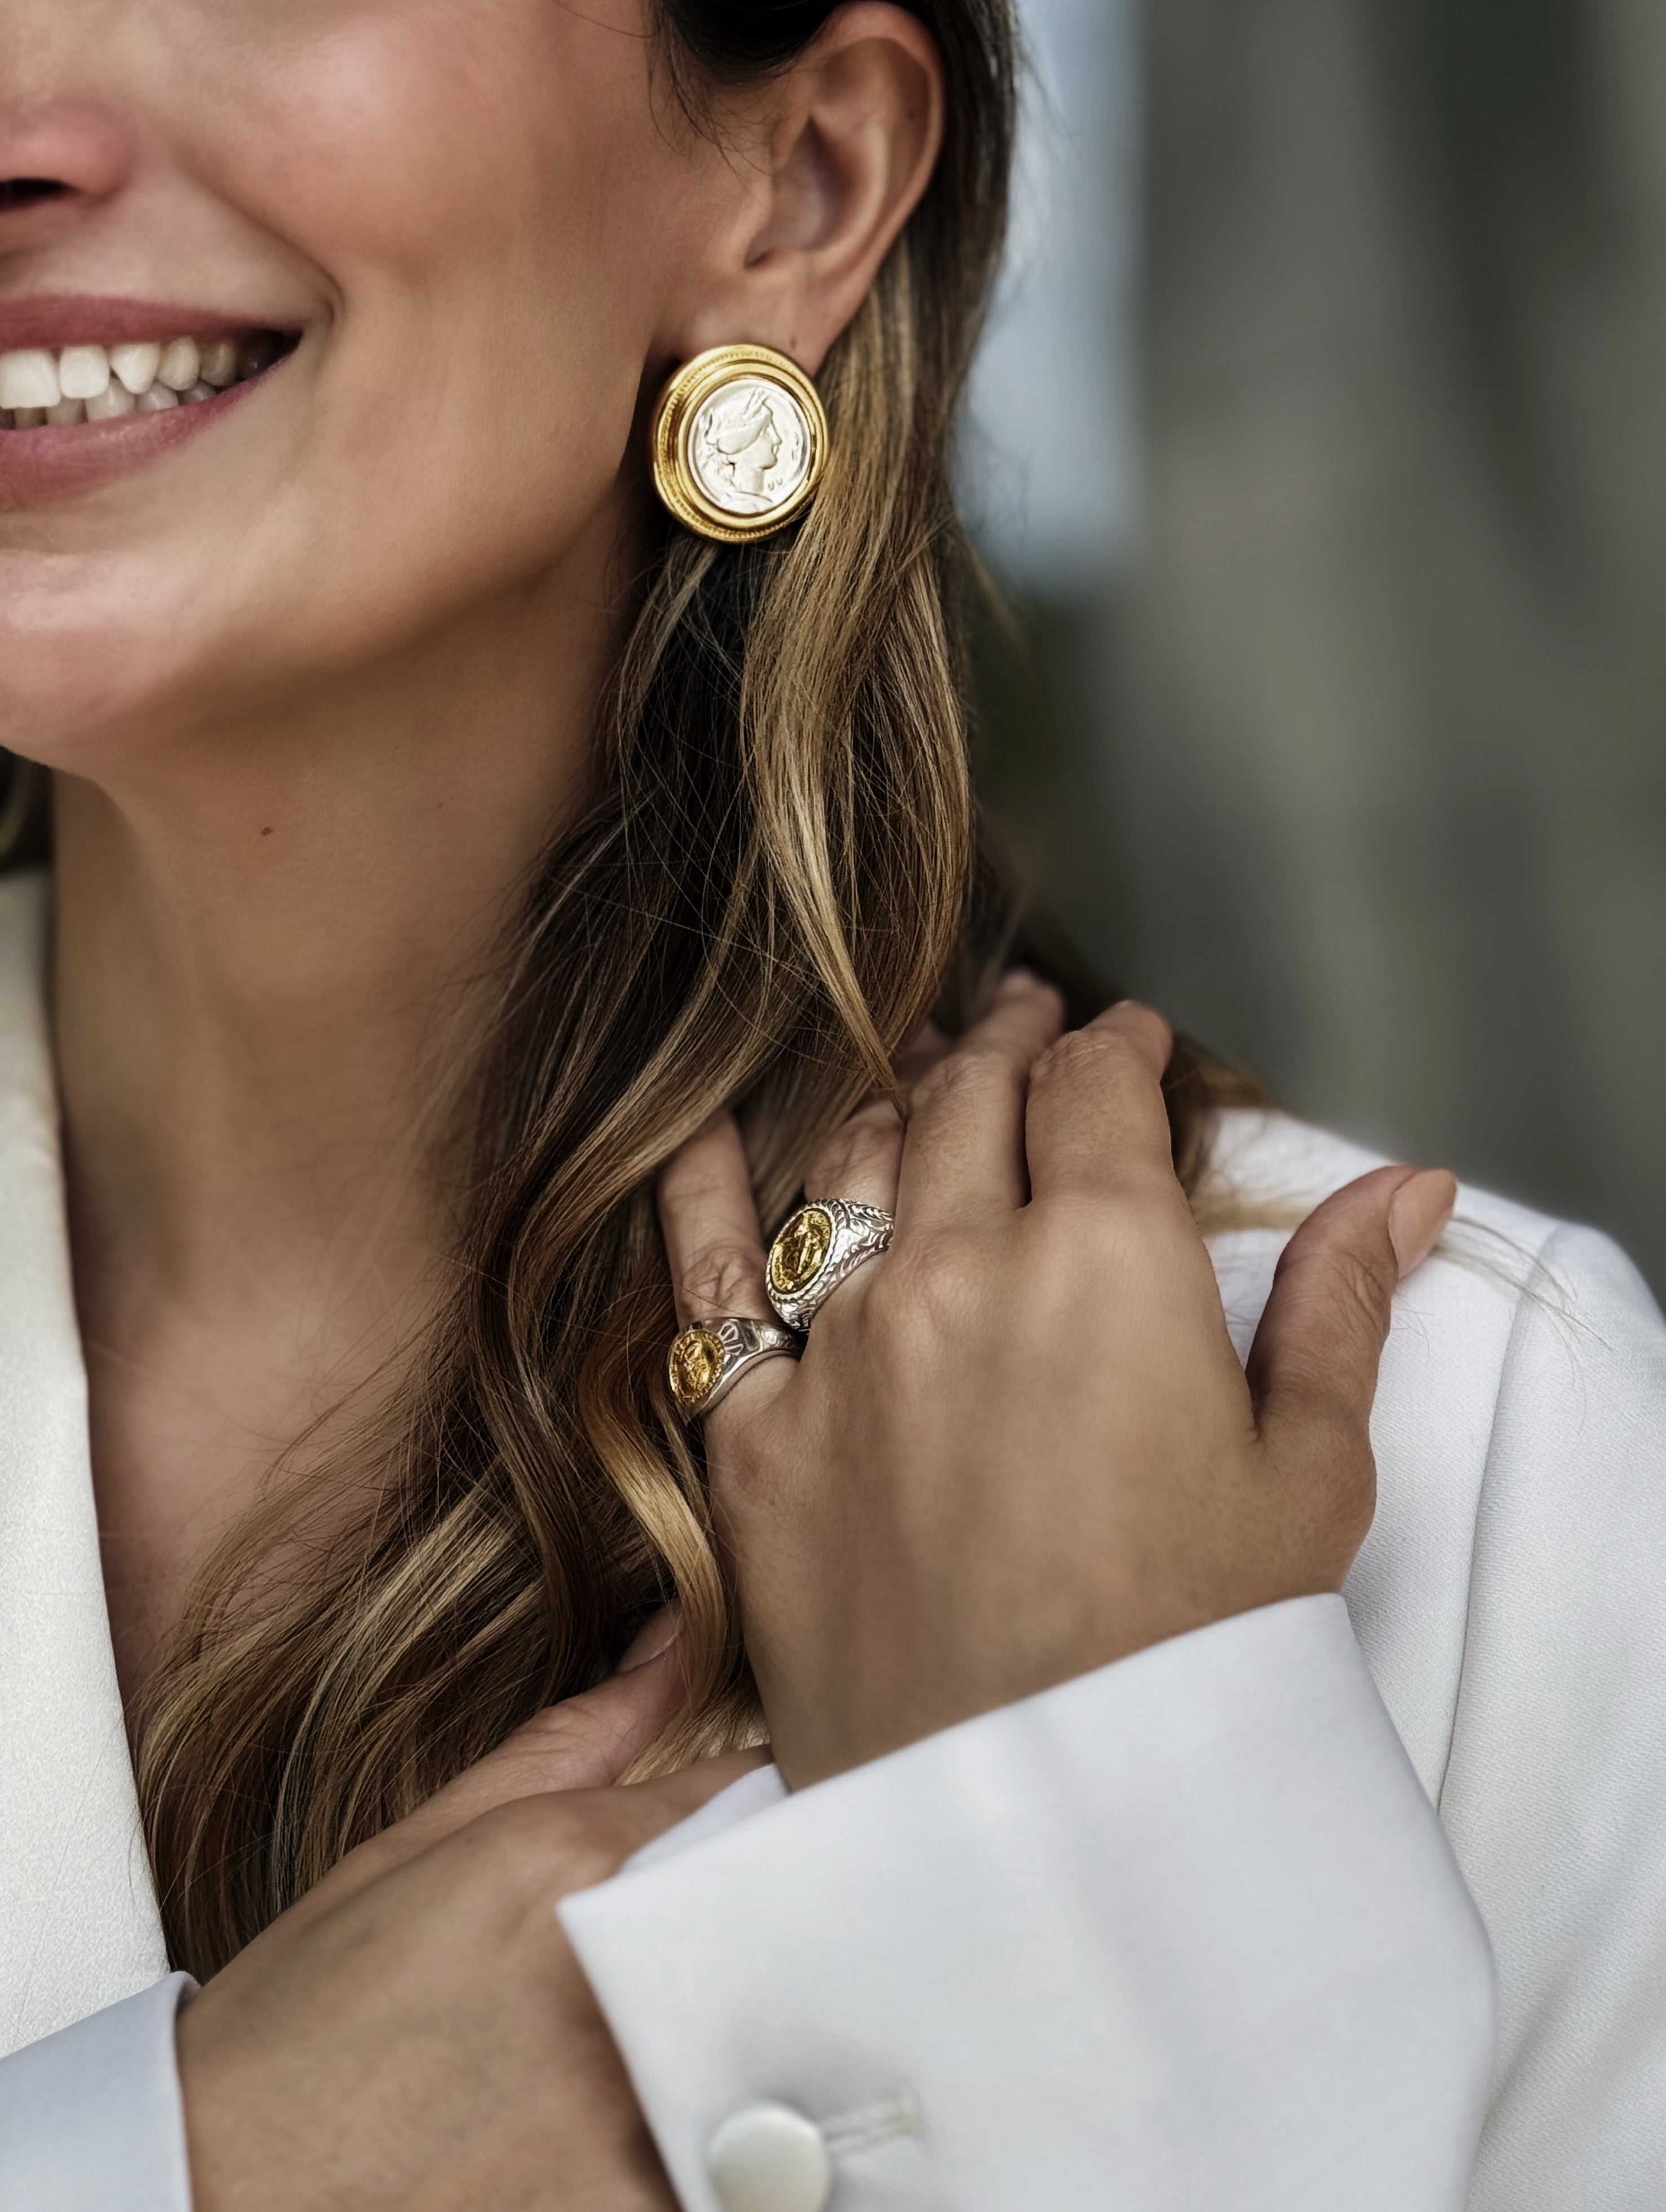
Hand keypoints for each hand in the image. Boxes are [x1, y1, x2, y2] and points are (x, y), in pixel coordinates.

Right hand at [179, 1615, 763, 2211]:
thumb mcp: (418, 1849)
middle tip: (688, 1961)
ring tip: (647, 2057)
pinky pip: (730, 2166)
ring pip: (766, 2044)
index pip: (753, 1801)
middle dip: (748, 1927)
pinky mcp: (625, 2209)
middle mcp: (616, 1977)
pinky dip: (709, 2150)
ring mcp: (629, 2108)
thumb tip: (677, 1642)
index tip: (732, 1849)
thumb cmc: (303, 2023)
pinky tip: (628, 2137)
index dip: (752, 1822)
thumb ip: (574, 1745)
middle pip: (772, 1918)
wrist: (215, 2193)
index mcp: (568, 1863)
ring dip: (732, 2040)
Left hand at [657, 980, 1455, 1787]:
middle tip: (1022, 1022)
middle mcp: (957, 1274)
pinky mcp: (754, 1443)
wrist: (1040, 1827)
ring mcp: (841, 1352)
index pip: (1097, 1093)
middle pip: (968, 1105)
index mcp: (1107, 1261)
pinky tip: (698, 1137)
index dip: (1116, 1047)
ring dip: (889, 1100)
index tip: (1126, 1040)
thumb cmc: (1195, 1658)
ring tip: (915, 1075)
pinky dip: (701, 1197)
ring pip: (851, 1165)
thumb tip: (1403, 1189)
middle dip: (1005, 1046)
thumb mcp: (1307, 1477)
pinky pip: (710, 1287)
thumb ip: (1339, 1307)